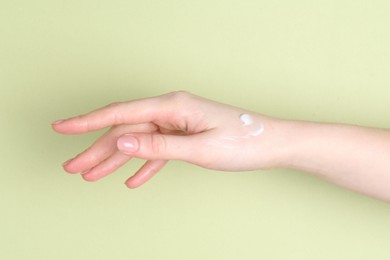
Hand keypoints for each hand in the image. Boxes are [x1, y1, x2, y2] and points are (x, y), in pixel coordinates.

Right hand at [52, 91, 282, 187]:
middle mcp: (172, 111)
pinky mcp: (186, 136)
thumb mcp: (198, 148)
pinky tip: (132, 180)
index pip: (121, 113)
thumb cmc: (243, 142)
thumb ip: (158, 146)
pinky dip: (144, 166)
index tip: (63, 127)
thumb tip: (122, 141)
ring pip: (139, 142)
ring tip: (92, 176)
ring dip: (115, 160)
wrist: (272, 144)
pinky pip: (158, 151)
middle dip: (97, 149)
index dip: (88, 122)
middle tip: (73, 167)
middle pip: (126, 131)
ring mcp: (178, 124)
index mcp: (172, 106)